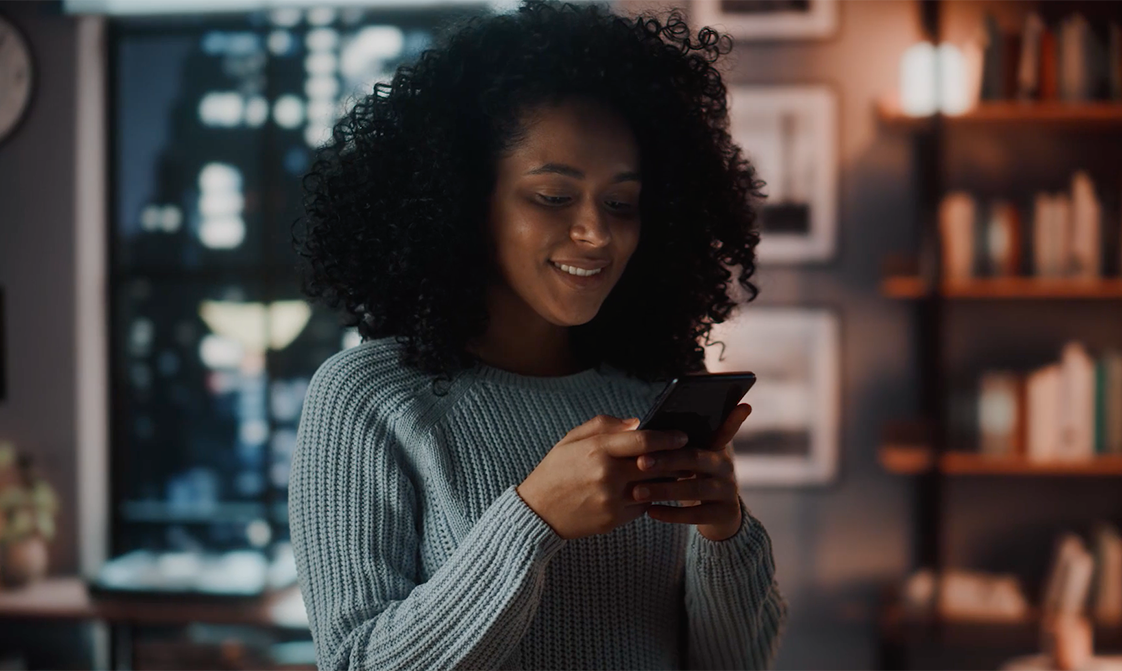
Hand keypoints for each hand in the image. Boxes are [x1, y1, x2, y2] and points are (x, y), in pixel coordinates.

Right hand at [516, 415, 690, 539]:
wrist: (537, 511)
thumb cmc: (556, 470)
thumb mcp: (572, 439)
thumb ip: (605, 426)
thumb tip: (638, 423)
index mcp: (597, 449)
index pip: (644, 440)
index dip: (668, 437)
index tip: (682, 436)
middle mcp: (607, 474)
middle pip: (656, 465)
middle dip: (676, 459)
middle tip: (690, 454)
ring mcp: (611, 499)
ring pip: (653, 487)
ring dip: (667, 480)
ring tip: (678, 473)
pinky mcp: (614, 519)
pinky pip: (642, 506)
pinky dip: (648, 498)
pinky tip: (651, 491)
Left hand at [633, 403, 751, 540]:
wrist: (714, 517)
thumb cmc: (690, 479)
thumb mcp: (686, 460)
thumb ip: (671, 444)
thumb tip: (635, 426)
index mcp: (714, 447)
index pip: (721, 429)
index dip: (730, 420)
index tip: (735, 408)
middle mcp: (725, 465)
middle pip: (695, 458)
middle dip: (666, 460)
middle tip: (639, 462)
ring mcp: (727, 490)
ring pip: (695, 488)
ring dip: (664, 489)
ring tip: (637, 492)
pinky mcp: (725, 514)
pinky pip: (696, 514)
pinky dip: (671, 513)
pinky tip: (651, 511)